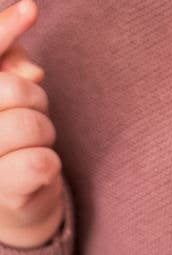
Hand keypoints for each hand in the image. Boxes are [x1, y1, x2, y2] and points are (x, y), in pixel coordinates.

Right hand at [0, 0, 64, 248]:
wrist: (7, 202)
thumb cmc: (5, 133)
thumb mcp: (5, 91)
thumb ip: (9, 65)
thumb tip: (30, 73)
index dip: (3, 30)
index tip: (31, 10)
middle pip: (13, 89)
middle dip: (34, 97)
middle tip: (29, 111)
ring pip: (32, 124)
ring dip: (44, 132)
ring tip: (28, 143)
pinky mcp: (0, 192)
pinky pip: (43, 161)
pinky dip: (50, 162)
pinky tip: (35, 169)